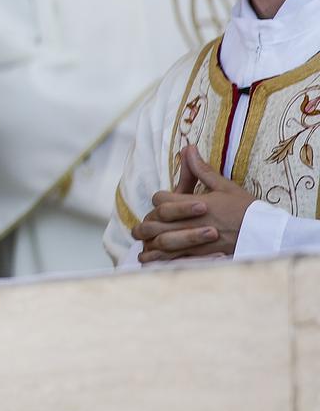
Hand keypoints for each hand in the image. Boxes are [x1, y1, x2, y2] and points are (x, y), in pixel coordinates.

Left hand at [133, 144, 255, 261]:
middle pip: (155, 223)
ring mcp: (194, 243)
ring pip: (160, 244)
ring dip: (149, 244)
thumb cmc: (247, 209)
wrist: (267, 235)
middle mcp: (190, 224)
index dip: (159, 200)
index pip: (161, 201)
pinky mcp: (200, 258)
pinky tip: (152, 261)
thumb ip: (201, 170)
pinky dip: (159, 261)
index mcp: (194, 204)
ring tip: (143, 244)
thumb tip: (188, 148)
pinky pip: (173, 261)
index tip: (163, 201)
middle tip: (145, 225)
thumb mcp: (224, 187)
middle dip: (148, 223)